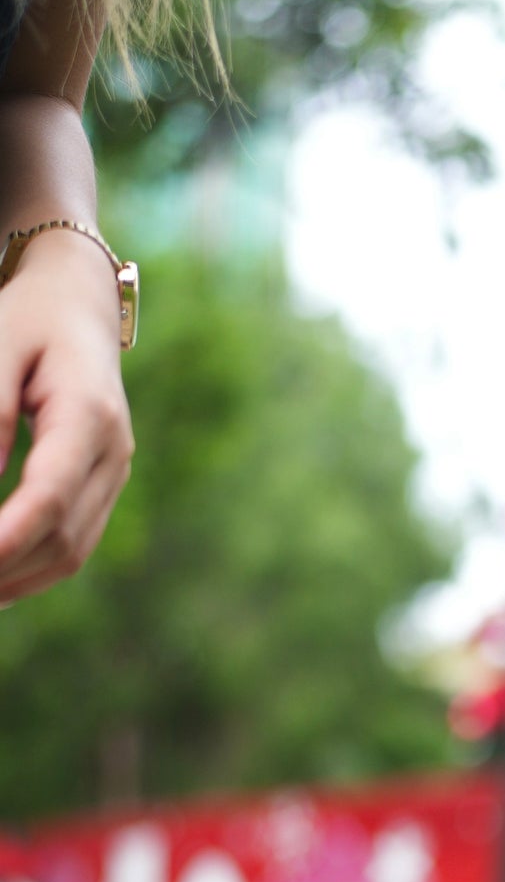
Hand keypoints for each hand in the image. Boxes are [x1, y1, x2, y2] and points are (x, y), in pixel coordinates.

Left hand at [0, 227, 132, 601]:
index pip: (52, 494)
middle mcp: (114, 451)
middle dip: (8, 567)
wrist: (79, 303)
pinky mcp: (106, 484)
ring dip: (20, 577)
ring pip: (73, 549)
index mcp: (90, 413)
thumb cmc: (28, 316)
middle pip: (65, 534)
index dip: (11, 536)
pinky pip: (75, 541)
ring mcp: (116, 472)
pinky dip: (36, 567)